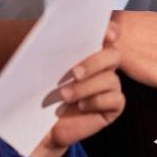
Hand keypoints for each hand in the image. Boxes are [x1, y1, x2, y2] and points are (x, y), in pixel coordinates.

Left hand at [32, 23, 125, 156]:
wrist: (40, 126)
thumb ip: (51, 50)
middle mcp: (103, 66)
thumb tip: (52, 33)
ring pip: (112, 79)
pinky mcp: (113, 107)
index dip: (109, 30)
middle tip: (73, 73)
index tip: (106, 34)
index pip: (108, 34)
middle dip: (94, 62)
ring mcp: (110, 87)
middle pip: (113, 55)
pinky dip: (96, 101)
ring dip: (86, 87)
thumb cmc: (41, 93)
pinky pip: (116, 99)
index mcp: (89, 50)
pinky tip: (80, 107)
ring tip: (64, 96)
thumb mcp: (41, 68)